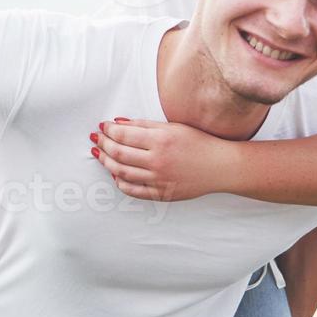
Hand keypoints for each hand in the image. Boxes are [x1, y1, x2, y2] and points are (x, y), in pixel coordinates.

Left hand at [90, 117, 236, 200]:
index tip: (102, 126)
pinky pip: (133, 190)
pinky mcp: (161, 194)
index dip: (108, 130)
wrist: (220, 167)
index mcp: (161, 140)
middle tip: (96, 139)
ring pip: (122, 172)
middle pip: (119, 153)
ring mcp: (159, 179)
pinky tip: (115, 173)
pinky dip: (120, 182)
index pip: (123, 135)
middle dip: (103, 144)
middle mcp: (158, 161)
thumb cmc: (198, 143)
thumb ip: (144, 125)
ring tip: (100, 154)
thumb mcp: (173, 127)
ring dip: (106, 162)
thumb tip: (117, 122)